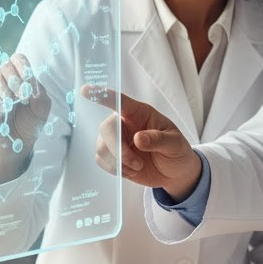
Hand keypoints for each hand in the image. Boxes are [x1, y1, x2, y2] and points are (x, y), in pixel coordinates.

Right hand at [0, 53, 51, 183]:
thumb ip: (40, 94)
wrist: (19, 139)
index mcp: (21, 75)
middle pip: (6, 65)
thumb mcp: (42, 107)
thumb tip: (31, 86)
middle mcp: (5, 78)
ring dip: (6, 92)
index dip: (24, 67)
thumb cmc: (31, 120)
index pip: (18, 59)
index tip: (29, 83)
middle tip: (23, 97)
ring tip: (12, 105)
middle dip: (16, 80)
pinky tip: (3, 110)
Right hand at [82, 86, 201, 197]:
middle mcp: (125, 124)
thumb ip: (159, 140)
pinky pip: (101, 160)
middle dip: (118, 149)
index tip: (86, 90)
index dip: (103, 96)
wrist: (175, 173)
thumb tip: (138, 139)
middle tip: (137, 164)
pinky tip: (130, 171)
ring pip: (101, 147)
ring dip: (118, 162)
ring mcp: (117, 140)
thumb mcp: (175, 144)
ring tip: (138, 167)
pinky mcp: (113, 156)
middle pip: (107, 129)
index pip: (120, 102)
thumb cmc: (177, 151)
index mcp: (140, 114)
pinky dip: (115, 169)